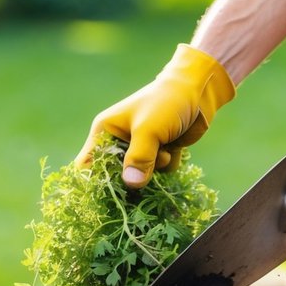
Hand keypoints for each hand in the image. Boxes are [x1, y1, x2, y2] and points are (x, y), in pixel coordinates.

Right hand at [75, 44, 234, 187]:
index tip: (109, 193)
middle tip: (146, 171)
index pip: (87, 164)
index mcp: (106, 131)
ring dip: (155, 169)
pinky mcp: (157, 153)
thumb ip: (138, 158)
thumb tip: (131, 184)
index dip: (94, 181)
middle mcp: (118, 142)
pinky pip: (159, 173)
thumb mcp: (148, 129)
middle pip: (115, 175)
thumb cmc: (165, 103)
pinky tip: (175, 148)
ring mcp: (139, 148)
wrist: (197, 91)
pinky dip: (168, 165)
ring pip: (140, 176)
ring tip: (164, 149)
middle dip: (132, 176)